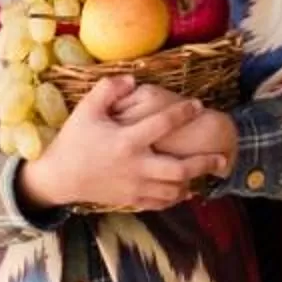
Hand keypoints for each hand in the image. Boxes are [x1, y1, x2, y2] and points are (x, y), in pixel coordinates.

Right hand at [21, 77, 215, 213]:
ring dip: (193, 181)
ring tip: (206, 171)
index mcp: (127, 141)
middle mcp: (135, 166)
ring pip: (174, 190)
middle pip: (179, 169)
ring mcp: (134, 186)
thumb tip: (132, 79)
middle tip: (222, 156)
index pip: (163, 124)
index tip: (198, 105)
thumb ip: (108, 90)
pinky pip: (160, 202)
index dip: (183, 113)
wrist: (59, 177)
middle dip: (204, 163)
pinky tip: (183, 188)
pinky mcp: (131, 199)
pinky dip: (175, 196)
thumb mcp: (86, 109)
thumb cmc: (74, 140)